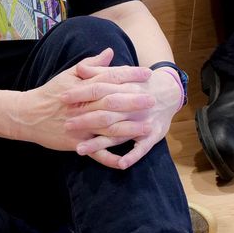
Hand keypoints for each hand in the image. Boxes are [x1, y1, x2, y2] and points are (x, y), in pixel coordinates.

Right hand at [10, 47, 152, 156]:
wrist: (27, 115)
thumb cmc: (51, 93)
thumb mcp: (69, 75)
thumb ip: (92, 64)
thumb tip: (110, 51)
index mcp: (84, 88)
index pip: (110, 78)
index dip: (130, 75)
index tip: (148, 74)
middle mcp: (84, 106)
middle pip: (112, 102)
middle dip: (133, 101)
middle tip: (153, 100)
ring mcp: (81, 126)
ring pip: (107, 127)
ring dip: (128, 129)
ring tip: (147, 128)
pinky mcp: (76, 142)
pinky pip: (95, 152)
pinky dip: (108, 158)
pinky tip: (124, 162)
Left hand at [69, 58, 183, 169]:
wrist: (171, 91)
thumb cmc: (141, 84)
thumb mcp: (123, 74)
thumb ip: (100, 71)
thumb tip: (80, 68)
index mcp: (126, 87)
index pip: (100, 88)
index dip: (81, 93)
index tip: (62, 97)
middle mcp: (134, 106)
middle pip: (106, 112)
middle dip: (85, 120)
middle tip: (66, 125)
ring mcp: (143, 122)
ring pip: (119, 133)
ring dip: (100, 143)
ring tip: (80, 149)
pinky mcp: (153, 136)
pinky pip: (142, 148)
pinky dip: (132, 156)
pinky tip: (120, 164)